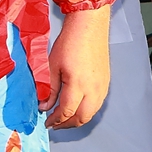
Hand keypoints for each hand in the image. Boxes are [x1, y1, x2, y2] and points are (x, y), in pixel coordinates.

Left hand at [43, 6, 110, 127]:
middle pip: (82, 118)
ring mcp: (102, 86)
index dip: (55, 120)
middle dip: (67, 124)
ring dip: (78, 119)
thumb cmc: (70, 42)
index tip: (47, 122)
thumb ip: (49, 89)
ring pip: (92, 113)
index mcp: (78, 85)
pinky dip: (87, 111)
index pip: (66, 112)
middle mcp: (93, 89)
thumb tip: (44, 105)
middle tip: (56, 124)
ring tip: (66, 119)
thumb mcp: (53, 66)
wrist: (89, 26)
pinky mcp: (106, 82)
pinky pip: (98, 104)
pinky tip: (79, 107)